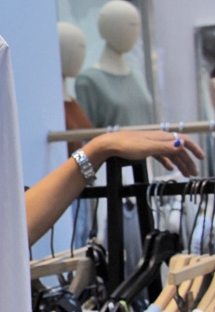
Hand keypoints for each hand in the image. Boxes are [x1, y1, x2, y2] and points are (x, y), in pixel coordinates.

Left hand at [85, 130, 203, 177]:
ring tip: (185, 174)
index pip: (184, 140)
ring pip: (170, 154)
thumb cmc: (127, 145)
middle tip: (193, 173)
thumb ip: (166, 147)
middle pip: (178, 150)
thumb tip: (182, 143)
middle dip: (188, 161)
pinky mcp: (145, 149)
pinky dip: (168, 162)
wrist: (110, 144)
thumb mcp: (148, 148)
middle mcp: (159, 139)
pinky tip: (170, 169)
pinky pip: (161, 155)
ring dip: (179, 164)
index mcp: (162, 137)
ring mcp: (152, 144)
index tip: (201, 158)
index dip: (194, 149)